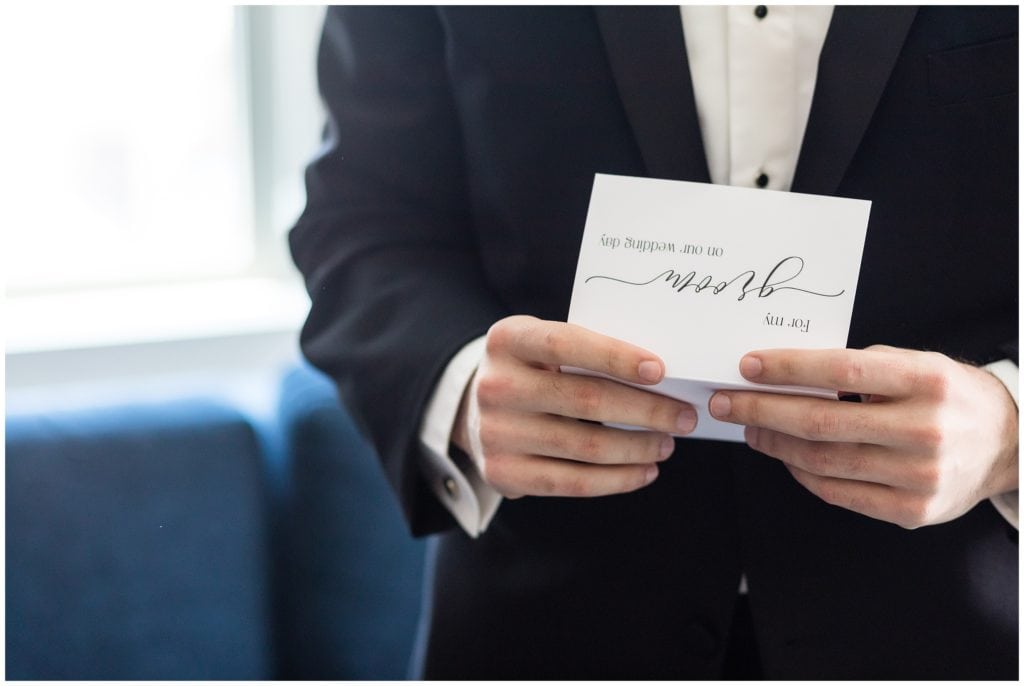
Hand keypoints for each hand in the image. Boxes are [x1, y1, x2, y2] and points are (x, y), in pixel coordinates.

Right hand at [453, 315, 696, 497]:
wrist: (475, 411)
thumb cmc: (533, 370)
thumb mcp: (543, 345)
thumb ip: (586, 351)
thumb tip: (660, 375)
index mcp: (507, 339)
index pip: (566, 343)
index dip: (615, 356)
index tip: (660, 370)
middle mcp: (495, 385)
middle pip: (586, 400)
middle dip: (647, 410)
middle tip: (685, 415)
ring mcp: (495, 433)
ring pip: (586, 446)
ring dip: (638, 447)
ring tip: (667, 443)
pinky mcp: (502, 473)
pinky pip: (572, 482)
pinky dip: (617, 479)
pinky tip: (644, 470)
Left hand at [708, 345, 1017, 527]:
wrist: (1009, 446)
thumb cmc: (950, 397)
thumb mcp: (920, 364)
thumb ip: (861, 369)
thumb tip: (786, 373)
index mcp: (927, 381)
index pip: (841, 372)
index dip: (788, 369)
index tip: (748, 366)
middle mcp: (925, 430)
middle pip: (821, 422)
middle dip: (761, 411)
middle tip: (726, 402)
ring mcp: (919, 477)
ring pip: (822, 461)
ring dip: (774, 443)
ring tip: (750, 427)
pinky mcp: (911, 511)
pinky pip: (837, 493)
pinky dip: (801, 473)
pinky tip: (784, 454)